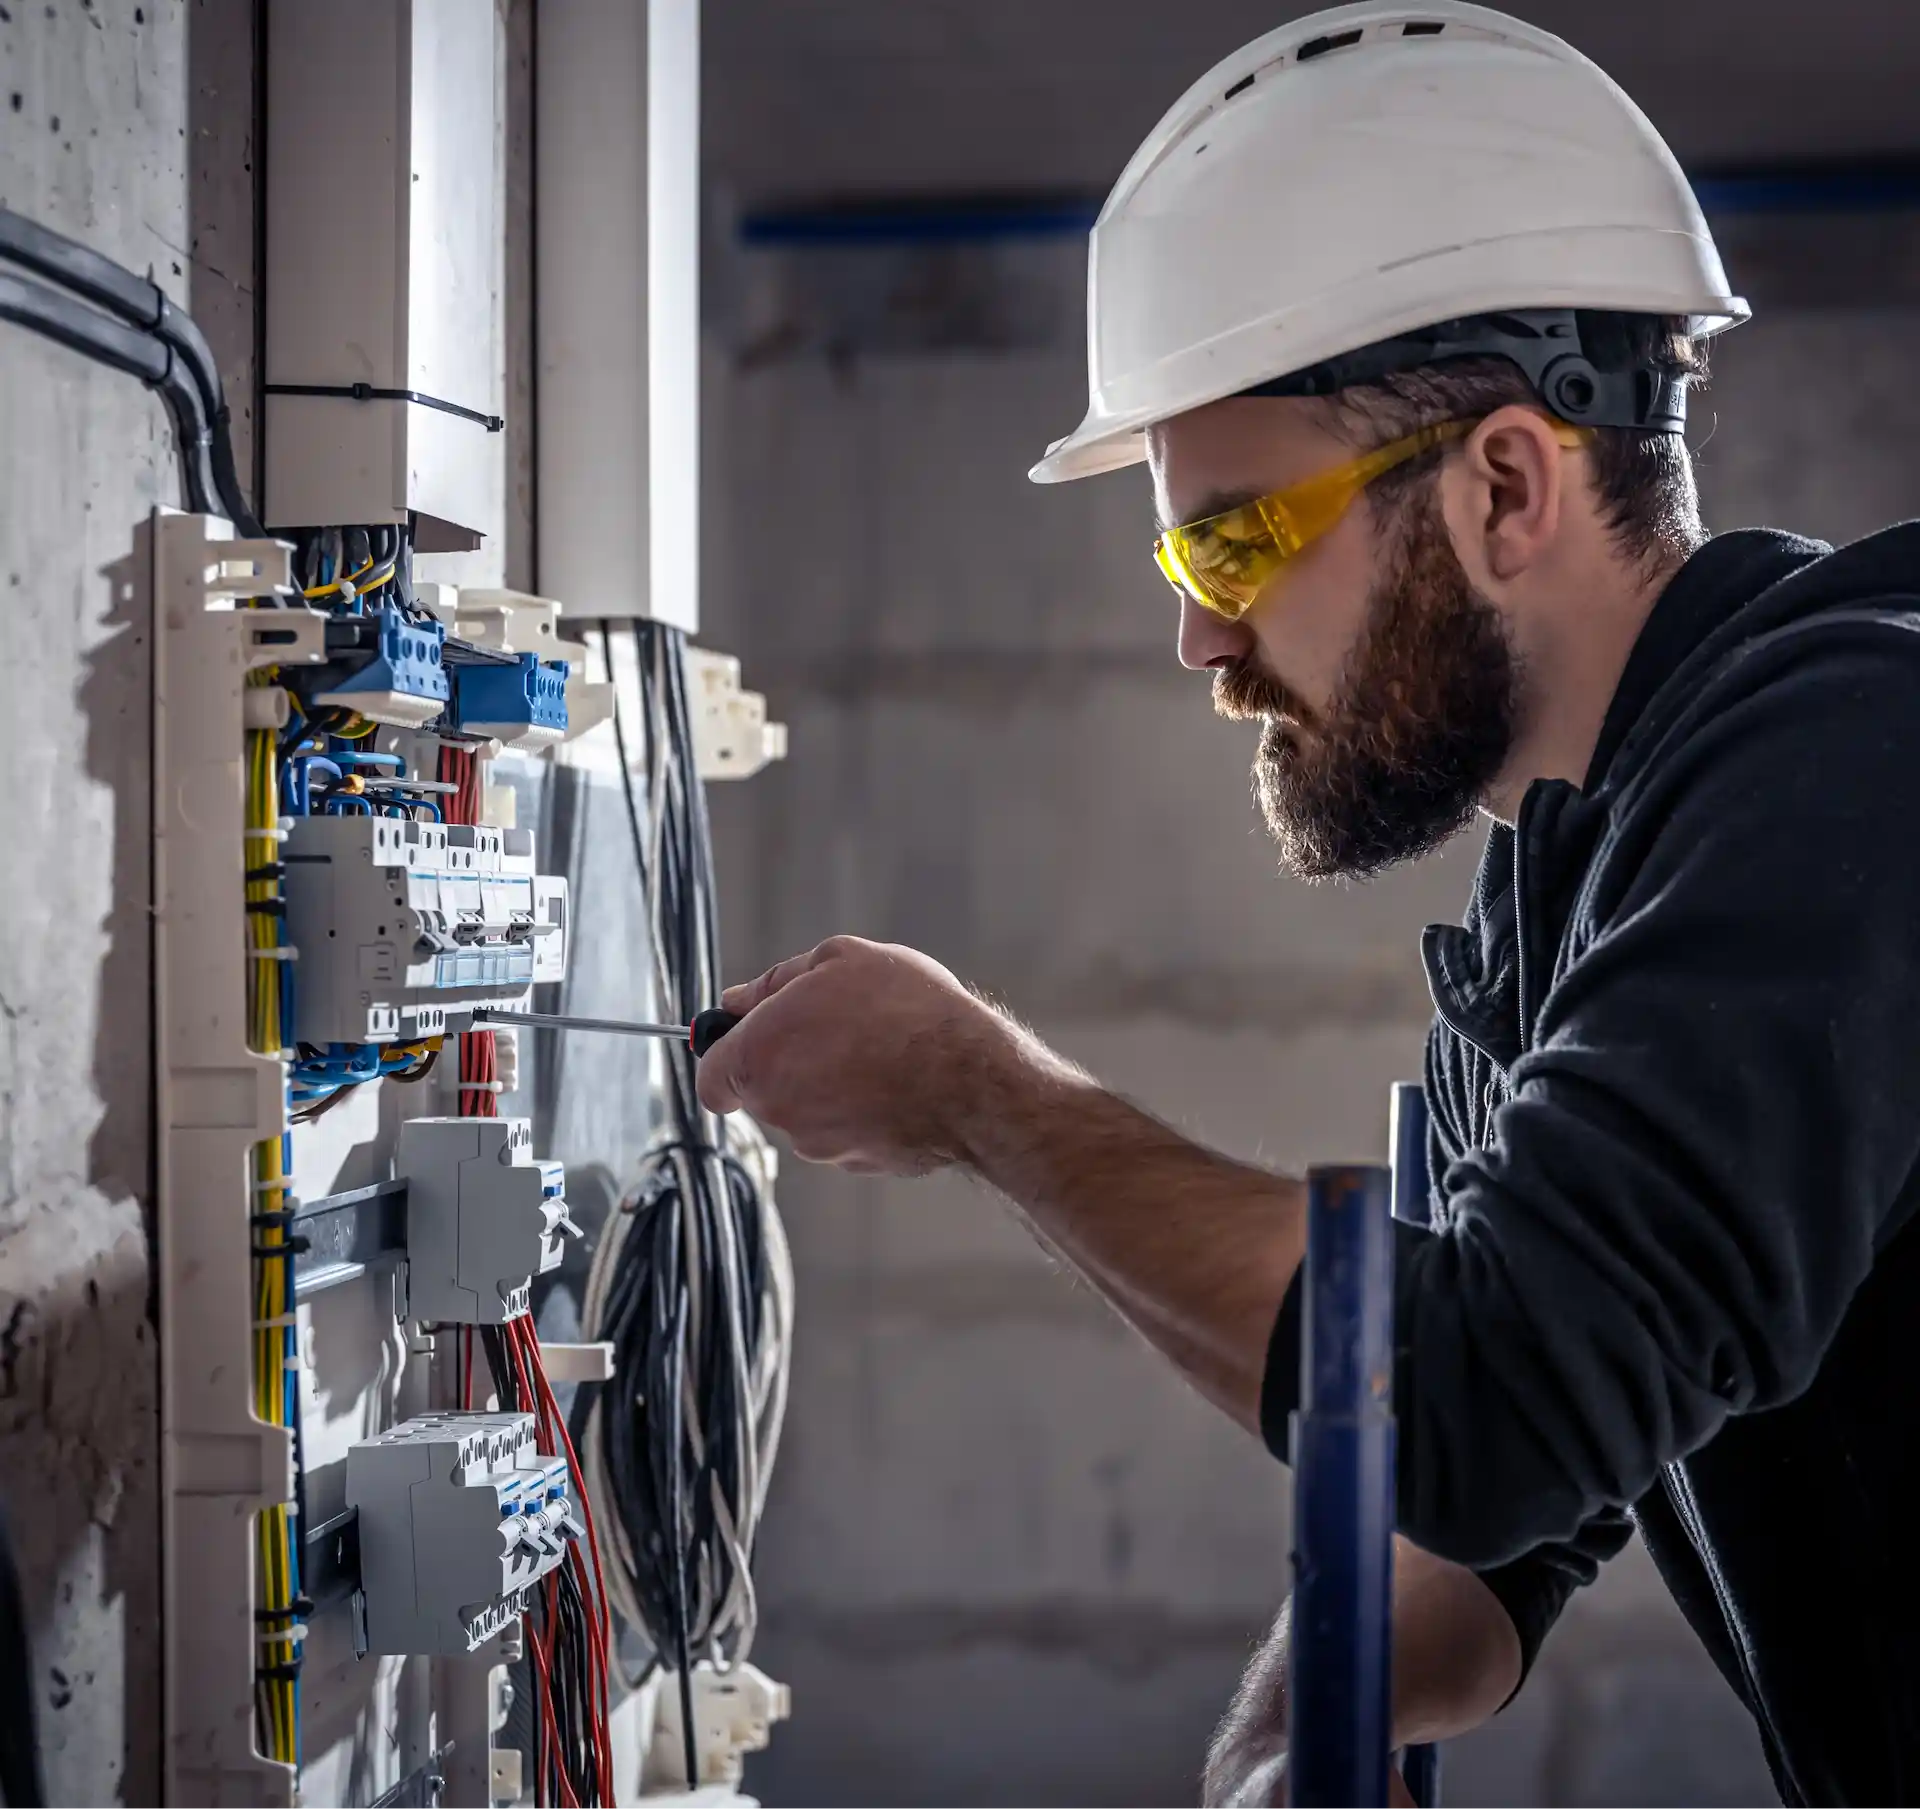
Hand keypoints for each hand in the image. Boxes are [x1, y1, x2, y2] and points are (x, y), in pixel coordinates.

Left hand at [695, 936, 1021, 1173]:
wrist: (972, 1080)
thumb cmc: (906, 1013)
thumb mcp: (839, 960)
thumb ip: (776, 981)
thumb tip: (740, 1000)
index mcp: (757, 1058)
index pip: (710, 1077)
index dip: (726, 1055)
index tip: (751, 1037)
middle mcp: (779, 1110)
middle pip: (763, 1091)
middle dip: (788, 1061)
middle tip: (837, 1025)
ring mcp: (819, 1144)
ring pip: (808, 1112)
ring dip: (830, 1084)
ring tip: (880, 1050)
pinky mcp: (859, 1164)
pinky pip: (848, 1132)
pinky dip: (864, 1111)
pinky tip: (899, 1082)